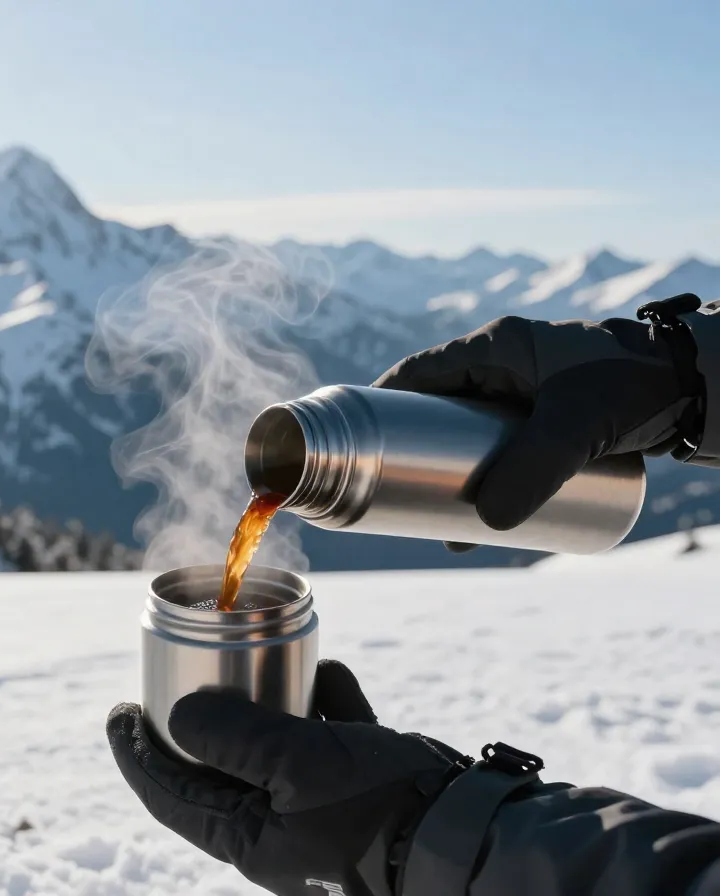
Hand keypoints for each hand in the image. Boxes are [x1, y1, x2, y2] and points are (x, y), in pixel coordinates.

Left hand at [106, 661, 462, 895]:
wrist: (470, 833)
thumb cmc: (379, 810)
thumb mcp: (296, 767)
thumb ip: (233, 738)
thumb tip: (178, 715)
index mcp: (250, 838)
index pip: (172, 794)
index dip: (137, 752)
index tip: (117, 711)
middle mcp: (279, 826)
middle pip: (219, 767)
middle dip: (202, 719)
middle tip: (182, 674)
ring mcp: (321, 808)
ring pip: (275, 749)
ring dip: (269, 705)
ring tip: (257, 663)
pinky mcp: (362, 787)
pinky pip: (329, 739)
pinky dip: (326, 704)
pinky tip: (329, 669)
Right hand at [373, 314, 690, 547]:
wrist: (698, 383)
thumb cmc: (632, 385)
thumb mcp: (578, 427)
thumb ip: (535, 471)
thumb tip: (485, 529)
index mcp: (493, 349)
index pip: (416, 375)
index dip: (381, 408)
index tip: (357, 446)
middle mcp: (501, 368)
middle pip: (436, 412)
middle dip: (412, 456)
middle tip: (396, 499)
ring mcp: (523, 394)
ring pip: (466, 438)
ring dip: (449, 476)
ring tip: (438, 525)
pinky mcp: (546, 419)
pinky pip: (498, 450)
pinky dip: (485, 481)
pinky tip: (483, 521)